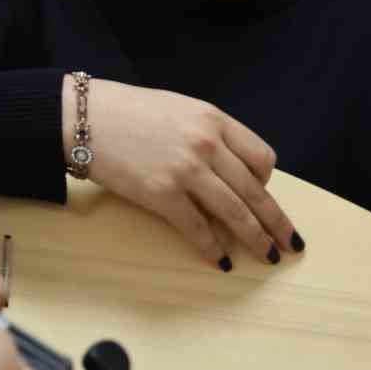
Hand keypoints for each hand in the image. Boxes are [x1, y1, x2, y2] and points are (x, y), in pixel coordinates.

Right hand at [65, 77, 300, 266]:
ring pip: (236, 213)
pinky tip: (220, 260)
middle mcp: (207, 144)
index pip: (261, 157)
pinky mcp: (163, 194)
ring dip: (255, 239)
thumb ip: (203, 133)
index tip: (262, 196)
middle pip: (256, 191)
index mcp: (213, 119)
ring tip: (267, 256)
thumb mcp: (175, 108)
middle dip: (276, 222)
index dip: (267, 182)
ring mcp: (187, 170)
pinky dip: (213, 248)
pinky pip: (198, 227)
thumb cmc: (122, 110)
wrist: (81, 117)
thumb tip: (221, 167)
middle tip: (289, 243)